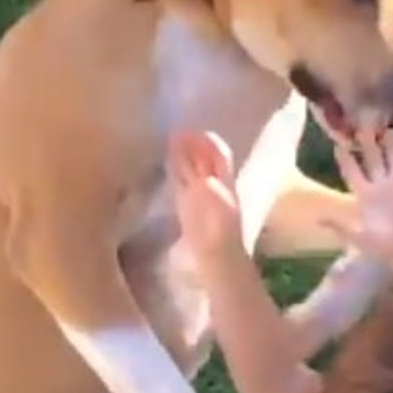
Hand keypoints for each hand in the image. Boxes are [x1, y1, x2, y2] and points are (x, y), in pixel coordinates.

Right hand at [168, 130, 241, 259]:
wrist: (218, 263)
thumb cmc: (221, 243)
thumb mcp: (221, 221)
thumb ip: (216, 202)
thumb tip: (207, 183)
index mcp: (225, 186)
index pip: (219, 157)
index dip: (209, 143)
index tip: (196, 131)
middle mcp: (213, 186)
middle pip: (203, 159)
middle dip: (193, 144)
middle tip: (177, 129)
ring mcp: (198, 195)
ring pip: (191, 168)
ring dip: (182, 153)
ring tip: (170, 137)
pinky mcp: (185, 206)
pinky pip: (179, 181)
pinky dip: (174, 168)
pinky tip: (167, 159)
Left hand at [326, 128, 392, 262]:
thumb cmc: (382, 246)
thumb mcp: (357, 236)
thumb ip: (339, 224)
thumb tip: (317, 218)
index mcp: (364, 194)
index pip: (351, 170)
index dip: (344, 157)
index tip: (337, 140)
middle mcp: (380, 184)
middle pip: (372, 157)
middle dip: (367, 140)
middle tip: (362, 121)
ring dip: (392, 141)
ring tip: (388, 123)